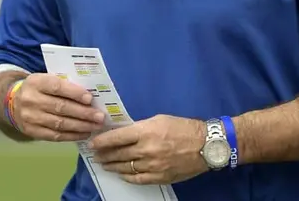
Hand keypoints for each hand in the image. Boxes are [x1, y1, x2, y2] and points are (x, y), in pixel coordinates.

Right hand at [12, 74, 105, 141]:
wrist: (12, 102)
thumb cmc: (38, 89)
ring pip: (59, 123)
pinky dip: (71, 136)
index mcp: (36, 82)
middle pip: (60, 107)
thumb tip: (89, 96)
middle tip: (100, 116)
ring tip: (95, 126)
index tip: (90, 99)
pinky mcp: (32, 132)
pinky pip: (54, 136)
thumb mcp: (46, 79)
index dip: (74, 93)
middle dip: (83, 113)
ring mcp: (30, 118)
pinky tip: (84, 134)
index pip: (57, 87)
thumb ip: (63, 84)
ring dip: (80, 126)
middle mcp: (31, 100)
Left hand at [89, 114, 208, 185]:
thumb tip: (124, 134)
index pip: (117, 138)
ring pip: (125, 168)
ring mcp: (152, 166)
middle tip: (96, 155)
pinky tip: (121, 173)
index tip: (93, 143)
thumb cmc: (183, 127)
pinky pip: (137, 179)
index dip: (102, 141)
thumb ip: (141, 127)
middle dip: (104, 155)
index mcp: (145, 131)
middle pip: (118, 154)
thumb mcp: (159, 120)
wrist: (205, 145)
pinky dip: (126, 176)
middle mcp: (146, 149)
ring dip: (112, 166)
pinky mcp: (159, 177)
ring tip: (105, 164)